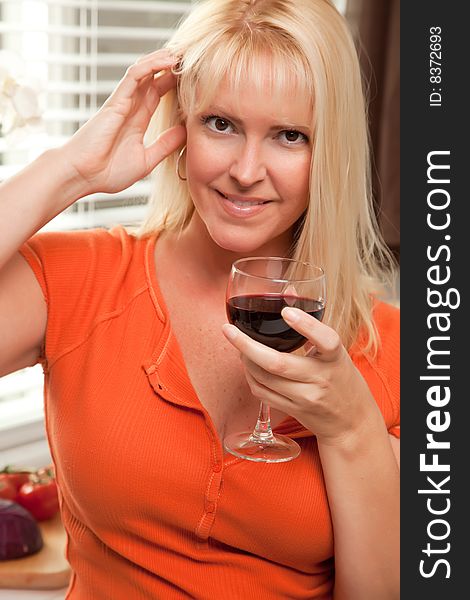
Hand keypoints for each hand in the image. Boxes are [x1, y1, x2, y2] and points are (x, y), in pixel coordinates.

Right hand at [61, 49, 185, 194]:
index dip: (175, 82)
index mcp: (138, 120)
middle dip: (172, 66)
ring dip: (163, 60)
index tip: (194, 76)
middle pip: (154, 77)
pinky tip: (167, 61)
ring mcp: (123, 102)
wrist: (82, 176)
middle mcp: (131, 107)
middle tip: (193, 56)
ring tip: (184, 52)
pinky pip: (134, 76)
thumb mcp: (146, 160)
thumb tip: (185, 131)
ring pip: (145, 71)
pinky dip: (150, 65)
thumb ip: (165, 145)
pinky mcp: (116, 101)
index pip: (159, 92)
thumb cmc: (107, 172)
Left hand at [222, 306, 382, 445]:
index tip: (286, 311)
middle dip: (246, 345)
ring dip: (245, 359)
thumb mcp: (335, 351)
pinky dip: (250, 376)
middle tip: (228, 330)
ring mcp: (305, 398)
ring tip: (239, 345)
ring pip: (264, 378)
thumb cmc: (341, 378)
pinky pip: (262, 392)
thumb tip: (289, 290)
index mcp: (336, 359)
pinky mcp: (293, 410)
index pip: (326, 340)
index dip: (306, 325)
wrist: (352, 421)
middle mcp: (321, 379)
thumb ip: (312, 322)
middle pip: (278, 363)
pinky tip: (248, 364)